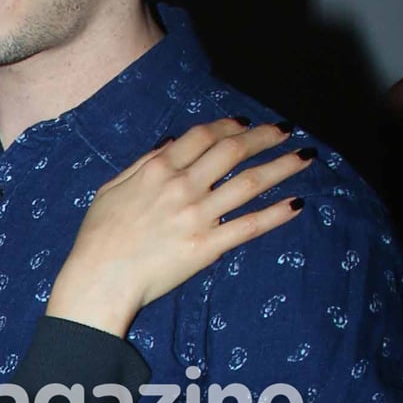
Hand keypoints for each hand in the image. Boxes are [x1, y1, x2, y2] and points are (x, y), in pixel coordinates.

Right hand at [47, 120, 308, 335]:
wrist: (99, 279)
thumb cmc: (97, 237)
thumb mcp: (111, 189)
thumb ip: (142, 163)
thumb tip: (171, 143)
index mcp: (158, 169)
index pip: (203, 136)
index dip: (229, 125)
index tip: (246, 123)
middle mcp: (182, 186)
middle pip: (232, 151)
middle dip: (264, 137)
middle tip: (286, 131)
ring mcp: (198, 216)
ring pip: (249, 183)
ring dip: (281, 167)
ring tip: (305, 158)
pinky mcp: (208, 247)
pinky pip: (249, 226)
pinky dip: (276, 214)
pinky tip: (296, 204)